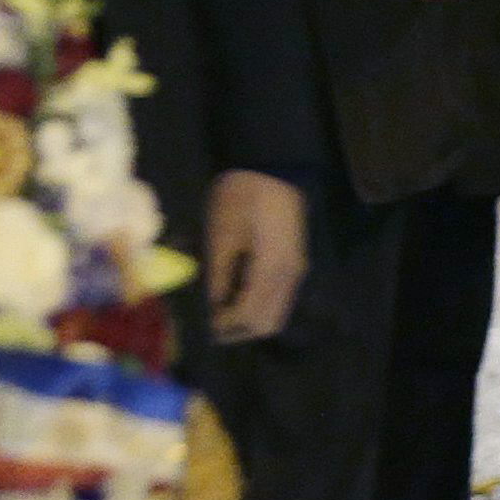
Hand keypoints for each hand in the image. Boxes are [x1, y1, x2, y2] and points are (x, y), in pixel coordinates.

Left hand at [200, 169, 307, 344]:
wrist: (273, 169)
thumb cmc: (242, 198)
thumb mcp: (222, 235)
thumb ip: (219, 275)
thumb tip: (212, 306)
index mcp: (271, 269)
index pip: (250, 316)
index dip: (225, 326)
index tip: (203, 324)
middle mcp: (290, 276)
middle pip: (268, 323)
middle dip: (240, 330)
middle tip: (212, 322)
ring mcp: (296, 270)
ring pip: (276, 313)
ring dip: (250, 319)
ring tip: (222, 309)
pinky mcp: (294, 263)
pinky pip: (279, 298)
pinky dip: (258, 305)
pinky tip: (237, 293)